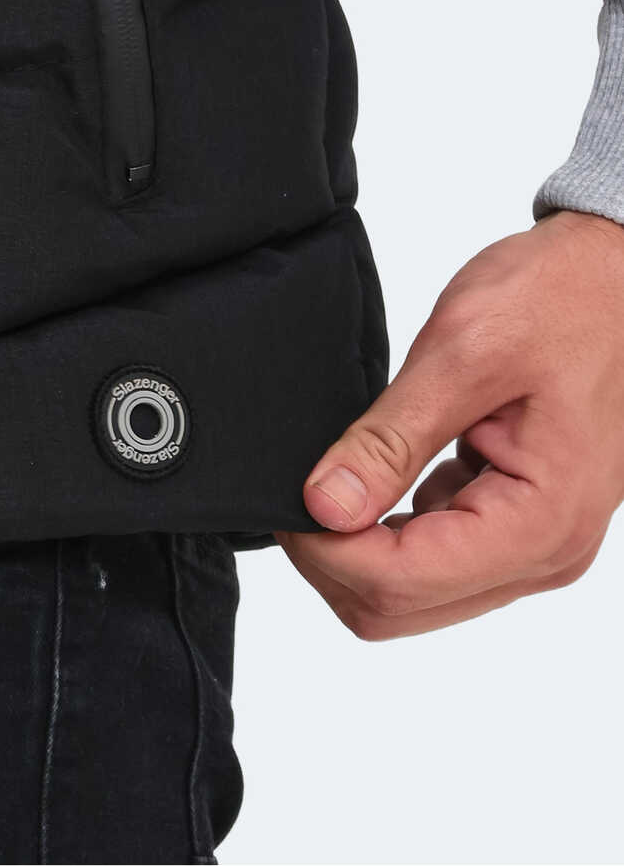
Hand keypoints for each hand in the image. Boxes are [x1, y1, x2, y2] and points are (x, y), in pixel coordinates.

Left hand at [277, 209, 623, 638]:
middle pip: (400, 606)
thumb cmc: (560, 298)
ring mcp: (536, 544)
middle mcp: (545, 553)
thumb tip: (325, 506)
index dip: (325, 550)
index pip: (399, 583)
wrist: (613, 274)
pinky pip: (436, 554)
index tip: (289, 499)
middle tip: (300, 486)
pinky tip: (381, 468)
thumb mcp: (462, 355)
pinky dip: (391, 525)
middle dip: (333, 557)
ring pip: (414, 591)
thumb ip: (389, 439)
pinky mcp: (520, 521)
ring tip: (338, 470)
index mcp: (538, 522)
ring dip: (359, 545)